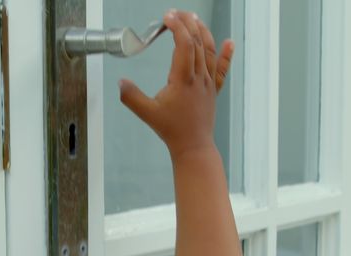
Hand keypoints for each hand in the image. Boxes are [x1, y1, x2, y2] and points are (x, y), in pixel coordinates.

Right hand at [119, 10, 234, 158]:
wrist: (193, 146)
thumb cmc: (172, 130)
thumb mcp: (147, 113)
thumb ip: (131, 96)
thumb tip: (120, 82)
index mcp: (183, 79)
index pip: (184, 44)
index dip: (177, 27)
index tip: (167, 18)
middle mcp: (199, 77)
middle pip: (197, 42)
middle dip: (187, 23)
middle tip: (176, 13)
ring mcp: (208, 83)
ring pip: (209, 51)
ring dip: (203, 31)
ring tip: (194, 19)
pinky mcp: (213, 90)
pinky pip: (221, 69)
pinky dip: (226, 54)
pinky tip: (230, 42)